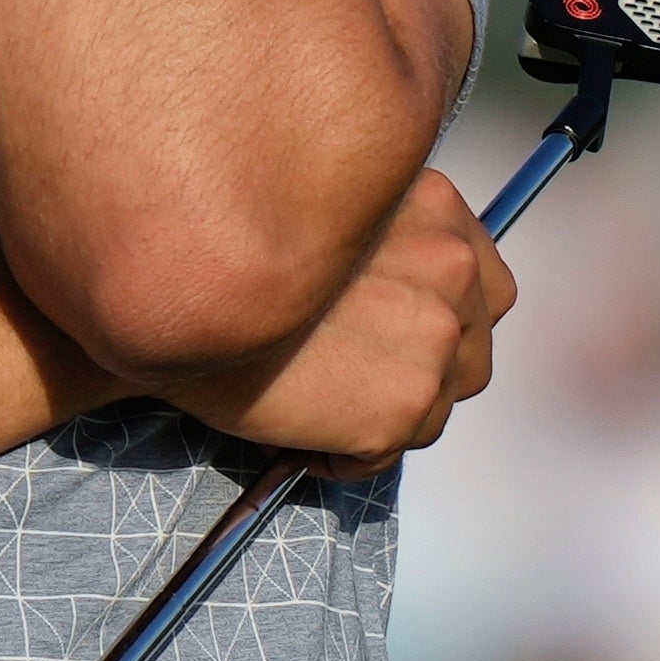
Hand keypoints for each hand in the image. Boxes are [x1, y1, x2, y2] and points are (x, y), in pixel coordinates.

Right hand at [147, 167, 515, 468]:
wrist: (171, 300)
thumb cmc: (225, 257)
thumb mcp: (324, 214)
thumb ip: (382, 242)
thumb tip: (410, 302)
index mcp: (434, 205)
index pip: (488, 290)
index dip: (443, 323)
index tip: (395, 339)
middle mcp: (450, 266)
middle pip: (472, 355)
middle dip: (420, 376)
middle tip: (350, 379)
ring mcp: (433, 337)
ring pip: (437, 409)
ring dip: (384, 416)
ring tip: (317, 404)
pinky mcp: (403, 403)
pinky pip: (389, 452)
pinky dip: (348, 455)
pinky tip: (300, 431)